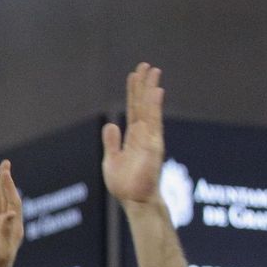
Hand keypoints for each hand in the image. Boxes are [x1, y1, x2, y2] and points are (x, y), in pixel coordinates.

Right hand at [0, 160, 22, 266]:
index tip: (6, 173)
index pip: (14, 202)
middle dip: (5, 180)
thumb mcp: (2, 251)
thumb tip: (11, 214)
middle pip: (7, 196)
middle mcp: (8, 224)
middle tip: (4, 163)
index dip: (10, 187)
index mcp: (15, 228)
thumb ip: (7, 232)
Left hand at [101, 62, 165, 206]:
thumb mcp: (112, 159)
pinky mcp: (153, 145)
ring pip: (149, 109)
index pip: (133, 109)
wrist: (134, 201)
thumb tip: (111, 124)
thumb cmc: (125, 185)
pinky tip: (156, 91)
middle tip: (146, 65)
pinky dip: (154, 106)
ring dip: (150, 89)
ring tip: (153, 71)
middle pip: (143, 104)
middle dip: (144, 84)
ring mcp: (150, 138)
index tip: (134, 75)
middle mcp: (144, 134)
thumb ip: (112, 142)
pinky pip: (154, 122)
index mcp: (133, 137)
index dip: (133, 92)